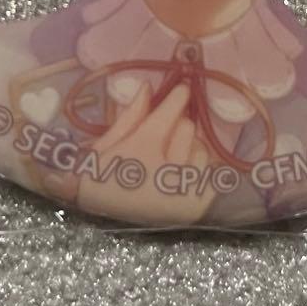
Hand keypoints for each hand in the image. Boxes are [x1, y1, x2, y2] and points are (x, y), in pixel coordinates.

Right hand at [74, 82, 214, 226]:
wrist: (97, 219)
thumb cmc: (99, 176)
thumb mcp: (109, 142)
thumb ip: (132, 114)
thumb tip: (148, 86)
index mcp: (144, 149)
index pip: (173, 110)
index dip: (177, 96)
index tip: (181, 88)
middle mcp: (170, 170)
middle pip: (187, 126)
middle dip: (175, 125)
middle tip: (160, 134)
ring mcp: (186, 191)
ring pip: (201, 148)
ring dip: (187, 148)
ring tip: (168, 159)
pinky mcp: (195, 207)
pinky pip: (210, 173)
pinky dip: (198, 169)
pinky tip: (180, 174)